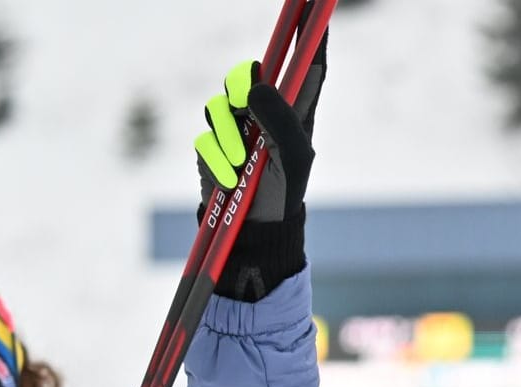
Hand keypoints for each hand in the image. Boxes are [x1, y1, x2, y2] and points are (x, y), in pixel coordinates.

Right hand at [196, 50, 324, 223]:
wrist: (253, 231)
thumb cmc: (282, 193)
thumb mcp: (291, 158)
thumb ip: (280, 119)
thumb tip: (254, 83)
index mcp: (297, 111)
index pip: (306, 65)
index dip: (311, 37)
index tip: (316, 14)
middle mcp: (266, 112)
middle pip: (247, 72)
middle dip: (241, 82)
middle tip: (244, 101)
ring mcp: (237, 126)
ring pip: (219, 105)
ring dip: (229, 136)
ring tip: (242, 165)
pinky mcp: (213, 144)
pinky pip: (205, 137)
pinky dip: (216, 159)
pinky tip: (230, 180)